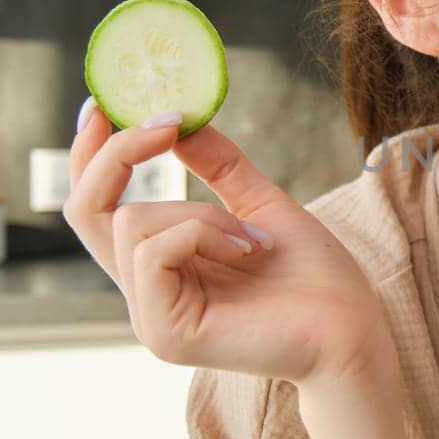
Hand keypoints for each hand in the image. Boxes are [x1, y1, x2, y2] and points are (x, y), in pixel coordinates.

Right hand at [62, 100, 395, 388]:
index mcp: (160, 265)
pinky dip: (203, 233)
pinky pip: (156, 252)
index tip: (104, 104)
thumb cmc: (315, 276)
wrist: (354, 331)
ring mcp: (150, 317)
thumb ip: (217, 166)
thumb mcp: (260, 204)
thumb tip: (177, 118)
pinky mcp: (166, 335)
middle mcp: (144, 293)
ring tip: (253, 238)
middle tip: (166, 121)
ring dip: (199, 211)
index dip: (90, 154)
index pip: (94, 206)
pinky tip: (247, 250)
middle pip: (83, 209)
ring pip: (131, 222)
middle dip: (118, 153)